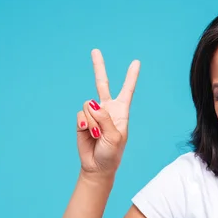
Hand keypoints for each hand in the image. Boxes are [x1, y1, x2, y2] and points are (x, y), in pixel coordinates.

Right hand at [77, 49, 139, 175]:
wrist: (97, 166)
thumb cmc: (111, 154)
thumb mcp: (114, 137)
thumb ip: (104, 118)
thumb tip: (91, 103)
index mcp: (121, 112)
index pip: (127, 91)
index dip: (131, 76)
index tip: (136, 62)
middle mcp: (107, 109)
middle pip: (102, 84)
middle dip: (98, 67)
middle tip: (95, 51)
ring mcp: (94, 114)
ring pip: (89, 105)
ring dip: (93, 121)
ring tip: (97, 135)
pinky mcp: (82, 120)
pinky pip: (81, 115)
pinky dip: (84, 125)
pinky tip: (88, 134)